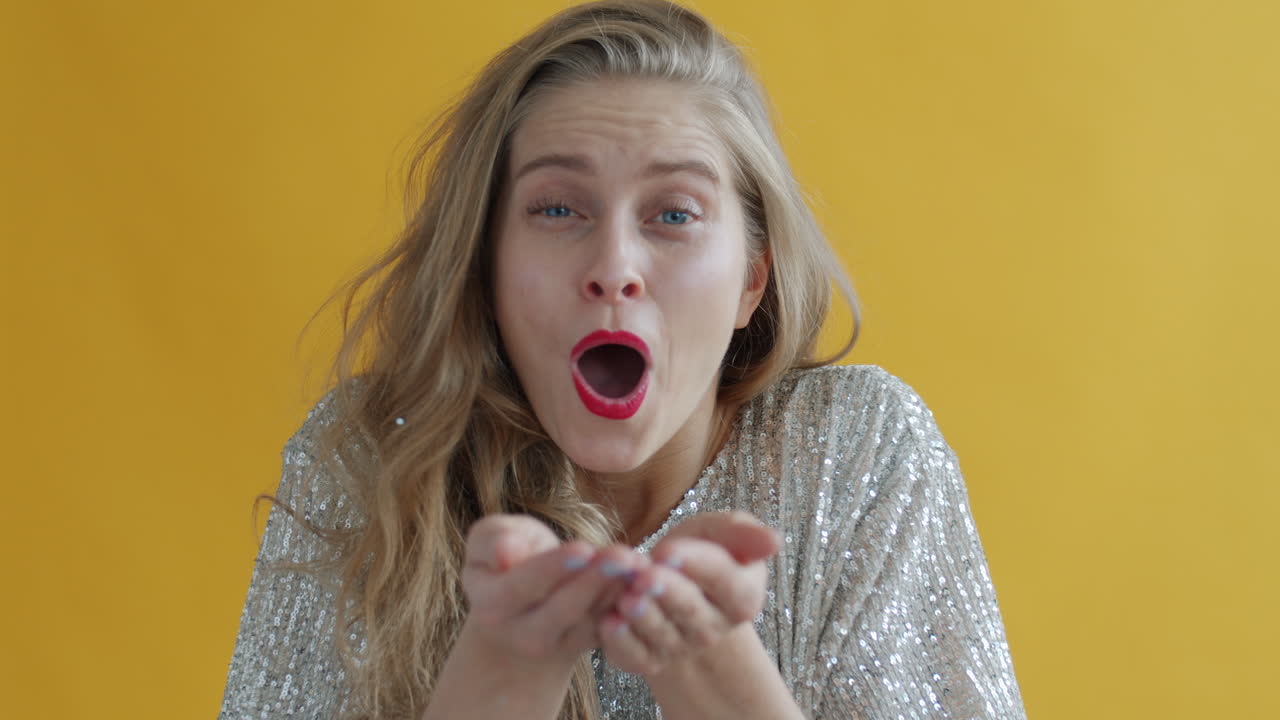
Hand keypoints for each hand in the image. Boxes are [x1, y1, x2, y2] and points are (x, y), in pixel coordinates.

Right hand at [461, 514, 643, 664]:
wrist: (519, 608)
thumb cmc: (504, 561)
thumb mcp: (488, 541)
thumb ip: (492, 540)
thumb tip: (505, 552)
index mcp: (491, 606)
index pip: (523, 586)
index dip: (554, 568)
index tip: (583, 548)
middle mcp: (523, 634)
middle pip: (563, 609)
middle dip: (595, 581)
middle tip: (623, 556)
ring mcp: (558, 645)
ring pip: (592, 619)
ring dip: (618, 590)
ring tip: (638, 563)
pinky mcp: (587, 644)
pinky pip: (610, 624)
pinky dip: (627, 601)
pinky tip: (644, 577)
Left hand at [597, 512, 780, 675]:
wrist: (671, 585)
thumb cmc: (700, 553)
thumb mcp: (719, 533)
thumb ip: (741, 532)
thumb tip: (774, 539)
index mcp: (742, 597)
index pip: (724, 580)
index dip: (698, 564)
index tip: (670, 549)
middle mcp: (713, 628)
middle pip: (692, 610)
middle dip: (667, 592)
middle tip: (645, 576)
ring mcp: (680, 647)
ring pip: (662, 633)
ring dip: (643, 616)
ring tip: (627, 596)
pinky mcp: (648, 659)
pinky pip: (636, 656)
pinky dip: (622, 642)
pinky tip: (609, 623)